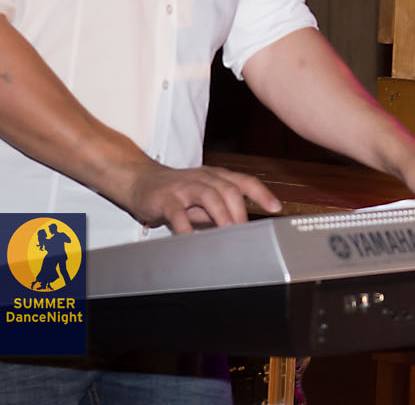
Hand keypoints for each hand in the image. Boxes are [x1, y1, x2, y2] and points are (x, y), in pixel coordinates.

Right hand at [124, 163, 281, 234]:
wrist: (138, 179)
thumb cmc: (175, 191)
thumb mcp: (202, 198)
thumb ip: (219, 210)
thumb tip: (240, 229)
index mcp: (216, 177)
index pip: (244, 182)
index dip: (262, 193)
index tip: (276, 208)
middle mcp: (203, 178)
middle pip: (229, 189)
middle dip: (241, 211)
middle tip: (247, 231)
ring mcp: (184, 186)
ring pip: (209, 195)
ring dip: (222, 214)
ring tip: (229, 231)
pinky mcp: (165, 198)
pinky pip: (178, 213)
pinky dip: (187, 227)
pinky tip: (192, 238)